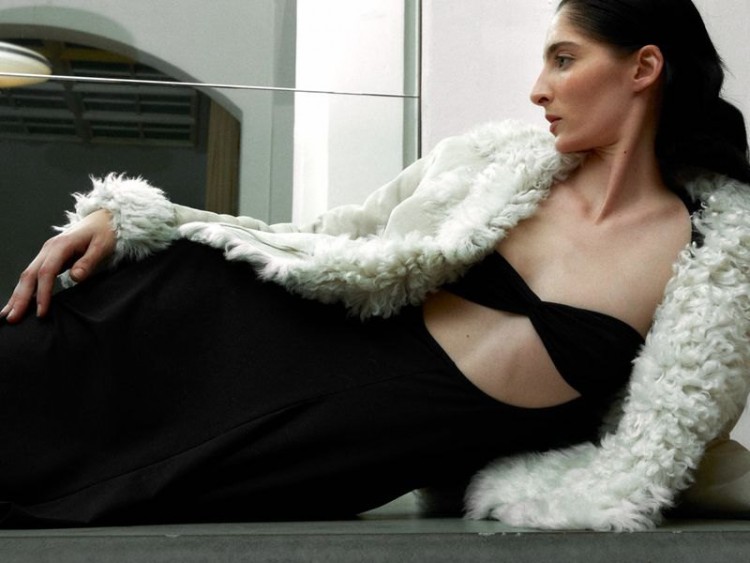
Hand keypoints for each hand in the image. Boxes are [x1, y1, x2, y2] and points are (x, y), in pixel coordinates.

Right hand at [1, 209, 115, 322]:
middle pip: (30, 275)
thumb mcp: (102, 246)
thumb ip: (89, 262)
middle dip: (20, 298)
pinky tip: (18, 302)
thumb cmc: (105, 233)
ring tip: (8, 314)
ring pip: (27, 275)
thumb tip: (76, 278)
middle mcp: (48, 249)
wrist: (103, 220)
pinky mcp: (49, 258)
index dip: (42, 293)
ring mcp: (47, 253)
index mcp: (60, 245)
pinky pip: (33, 275)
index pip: (46, 273)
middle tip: (12, 318)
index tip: (41, 312)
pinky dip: (24, 289)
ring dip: (17, 295)